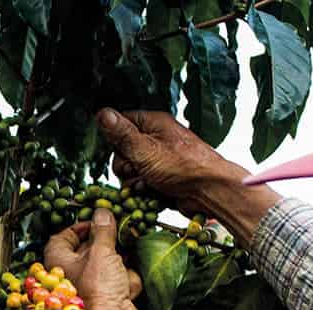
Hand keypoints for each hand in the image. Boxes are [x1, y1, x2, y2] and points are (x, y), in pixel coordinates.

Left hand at [44, 208, 142, 309]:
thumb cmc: (97, 288)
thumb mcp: (101, 251)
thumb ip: (103, 230)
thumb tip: (102, 213)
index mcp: (60, 261)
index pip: (62, 238)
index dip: (78, 227)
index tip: (95, 221)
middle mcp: (73, 274)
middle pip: (88, 250)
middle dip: (106, 242)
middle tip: (119, 231)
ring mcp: (91, 287)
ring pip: (108, 265)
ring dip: (121, 261)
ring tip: (128, 256)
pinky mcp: (109, 297)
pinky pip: (119, 281)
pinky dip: (127, 281)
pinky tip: (128, 285)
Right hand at [96, 108, 281, 244]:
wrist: (211, 192)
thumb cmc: (184, 167)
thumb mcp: (145, 149)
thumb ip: (121, 134)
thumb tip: (101, 113)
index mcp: (153, 124)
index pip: (120, 123)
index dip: (115, 140)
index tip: (122, 151)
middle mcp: (156, 139)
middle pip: (122, 151)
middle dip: (125, 166)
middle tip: (139, 170)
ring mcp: (159, 160)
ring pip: (129, 171)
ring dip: (134, 181)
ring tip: (149, 183)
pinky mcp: (161, 178)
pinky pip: (141, 184)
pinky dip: (144, 191)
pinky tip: (153, 192)